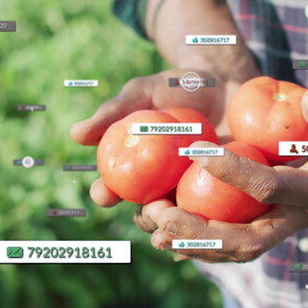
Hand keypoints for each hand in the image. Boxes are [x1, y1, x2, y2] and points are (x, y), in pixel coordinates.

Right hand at [71, 68, 236, 206]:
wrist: (227, 83)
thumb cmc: (179, 87)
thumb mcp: (146, 92)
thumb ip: (116, 111)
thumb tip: (77, 134)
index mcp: (138, 169)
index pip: (115, 188)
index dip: (106, 194)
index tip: (104, 192)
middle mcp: (165, 187)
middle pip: (151, 214)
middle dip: (148, 218)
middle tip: (154, 209)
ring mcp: (198, 192)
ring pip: (186, 220)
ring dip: (182, 225)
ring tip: (183, 214)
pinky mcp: (230, 192)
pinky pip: (223, 211)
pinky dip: (218, 217)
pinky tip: (217, 218)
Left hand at [139, 82, 307, 261]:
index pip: (272, 187)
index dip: (234, 172)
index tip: (196, 150)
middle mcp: (301, 215)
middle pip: (249, 240)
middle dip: (202, 233)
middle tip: (160, 216)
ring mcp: (285, 222)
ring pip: (235, 248)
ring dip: (192, 242)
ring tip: (151, 224)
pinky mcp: (270, 218)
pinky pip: (232, 237)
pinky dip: (199, 237)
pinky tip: (166, 225)